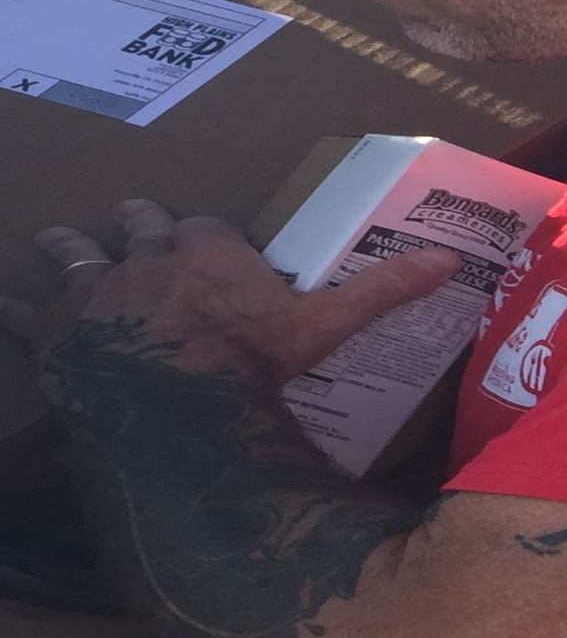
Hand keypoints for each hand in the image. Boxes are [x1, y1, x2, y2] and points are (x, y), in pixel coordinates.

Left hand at [0, 199, 460, 384]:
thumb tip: (451, 260)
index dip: (210, 234)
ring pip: (72, 253)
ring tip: (65, 242)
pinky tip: (4, 305)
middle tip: (139, 227)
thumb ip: (383, 290)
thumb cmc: (249, 368)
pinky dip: (10, 311)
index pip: (207, 224)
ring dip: (71, 249)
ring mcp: (90, 293)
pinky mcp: (48, 333)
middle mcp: (143, 257)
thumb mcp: (325, 327)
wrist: (174, 413)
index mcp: (207, 251)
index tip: (213, 243)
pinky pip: (14, 313)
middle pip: (137, 224)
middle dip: (139, 225)